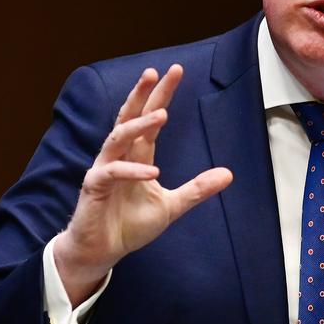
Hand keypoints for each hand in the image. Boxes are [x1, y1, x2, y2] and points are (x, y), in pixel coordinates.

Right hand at [54, 64, 232, 305]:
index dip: (161, 95)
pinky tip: (152, 173)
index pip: (150, 118)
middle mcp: (119, 155)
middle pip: (130, 117)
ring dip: (139, 125)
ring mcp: (104, 169)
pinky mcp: (94, 187)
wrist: (102, 251)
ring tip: (162, 114)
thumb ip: (197, 189)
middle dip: (143, 94)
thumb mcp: (172, 206)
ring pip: (118, 137)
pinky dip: (132, 171)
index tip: (176, 72)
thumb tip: (229, 173)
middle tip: (156, 72)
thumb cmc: (130, 225)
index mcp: (137, 155)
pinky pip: (112, 172)